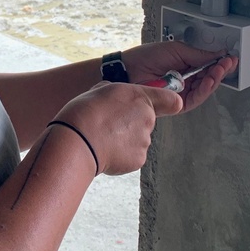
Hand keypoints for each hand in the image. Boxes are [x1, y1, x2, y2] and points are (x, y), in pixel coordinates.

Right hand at [51, 81, 182, 175]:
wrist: (79, 140)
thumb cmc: (85, 112)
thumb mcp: (99, 91)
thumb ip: (116, 95)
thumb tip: (114, 101)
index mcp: (139, 98)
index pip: (170, 100)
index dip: (167, 103)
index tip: (167, 106)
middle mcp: (147, 118)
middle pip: (145, 121)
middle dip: (131, 124)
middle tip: (109, 125)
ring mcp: (144, 141)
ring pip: (137, 140)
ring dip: (124, 140)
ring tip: (102, 138)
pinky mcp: (138, 160)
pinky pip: (131, 156)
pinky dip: (120, 155)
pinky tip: (105, 150)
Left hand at [122, 42, 237, 112]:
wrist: (128, 70)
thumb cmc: (145, 58)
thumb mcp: (176, 50)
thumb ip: (198, 55)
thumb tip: (218, 54)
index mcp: (185, 66)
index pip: (207, 67)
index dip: (219, 63)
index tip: (229, 57)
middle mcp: (185, 81)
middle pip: (208, 79)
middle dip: (220, 71)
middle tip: (228, 63)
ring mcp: (181, 93)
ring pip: (204, 89)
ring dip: (214, 80)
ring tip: (220, 70)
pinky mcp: (177, 104)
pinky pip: (195, 99)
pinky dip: (204, 90)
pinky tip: (210, 81)